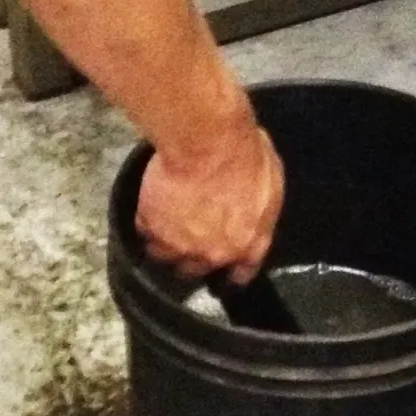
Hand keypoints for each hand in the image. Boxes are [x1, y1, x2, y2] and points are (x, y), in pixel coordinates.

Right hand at [136, 113, 284, 282]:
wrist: (208, 142)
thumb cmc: (246, 155)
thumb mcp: (271, 182)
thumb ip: (260, 209)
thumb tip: (252, 208)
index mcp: (247, 244)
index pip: (241, 273)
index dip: (233, 269)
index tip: (227, 264)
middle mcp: (211, 254)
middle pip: (195, 271)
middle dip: (192, 257)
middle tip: (190, 237)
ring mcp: (178, 244)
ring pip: (164, 256)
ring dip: (165, 242)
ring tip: (164, 225)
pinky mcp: (151, 226)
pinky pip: (144, 230)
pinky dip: (146, 220)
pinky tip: (150, 206)